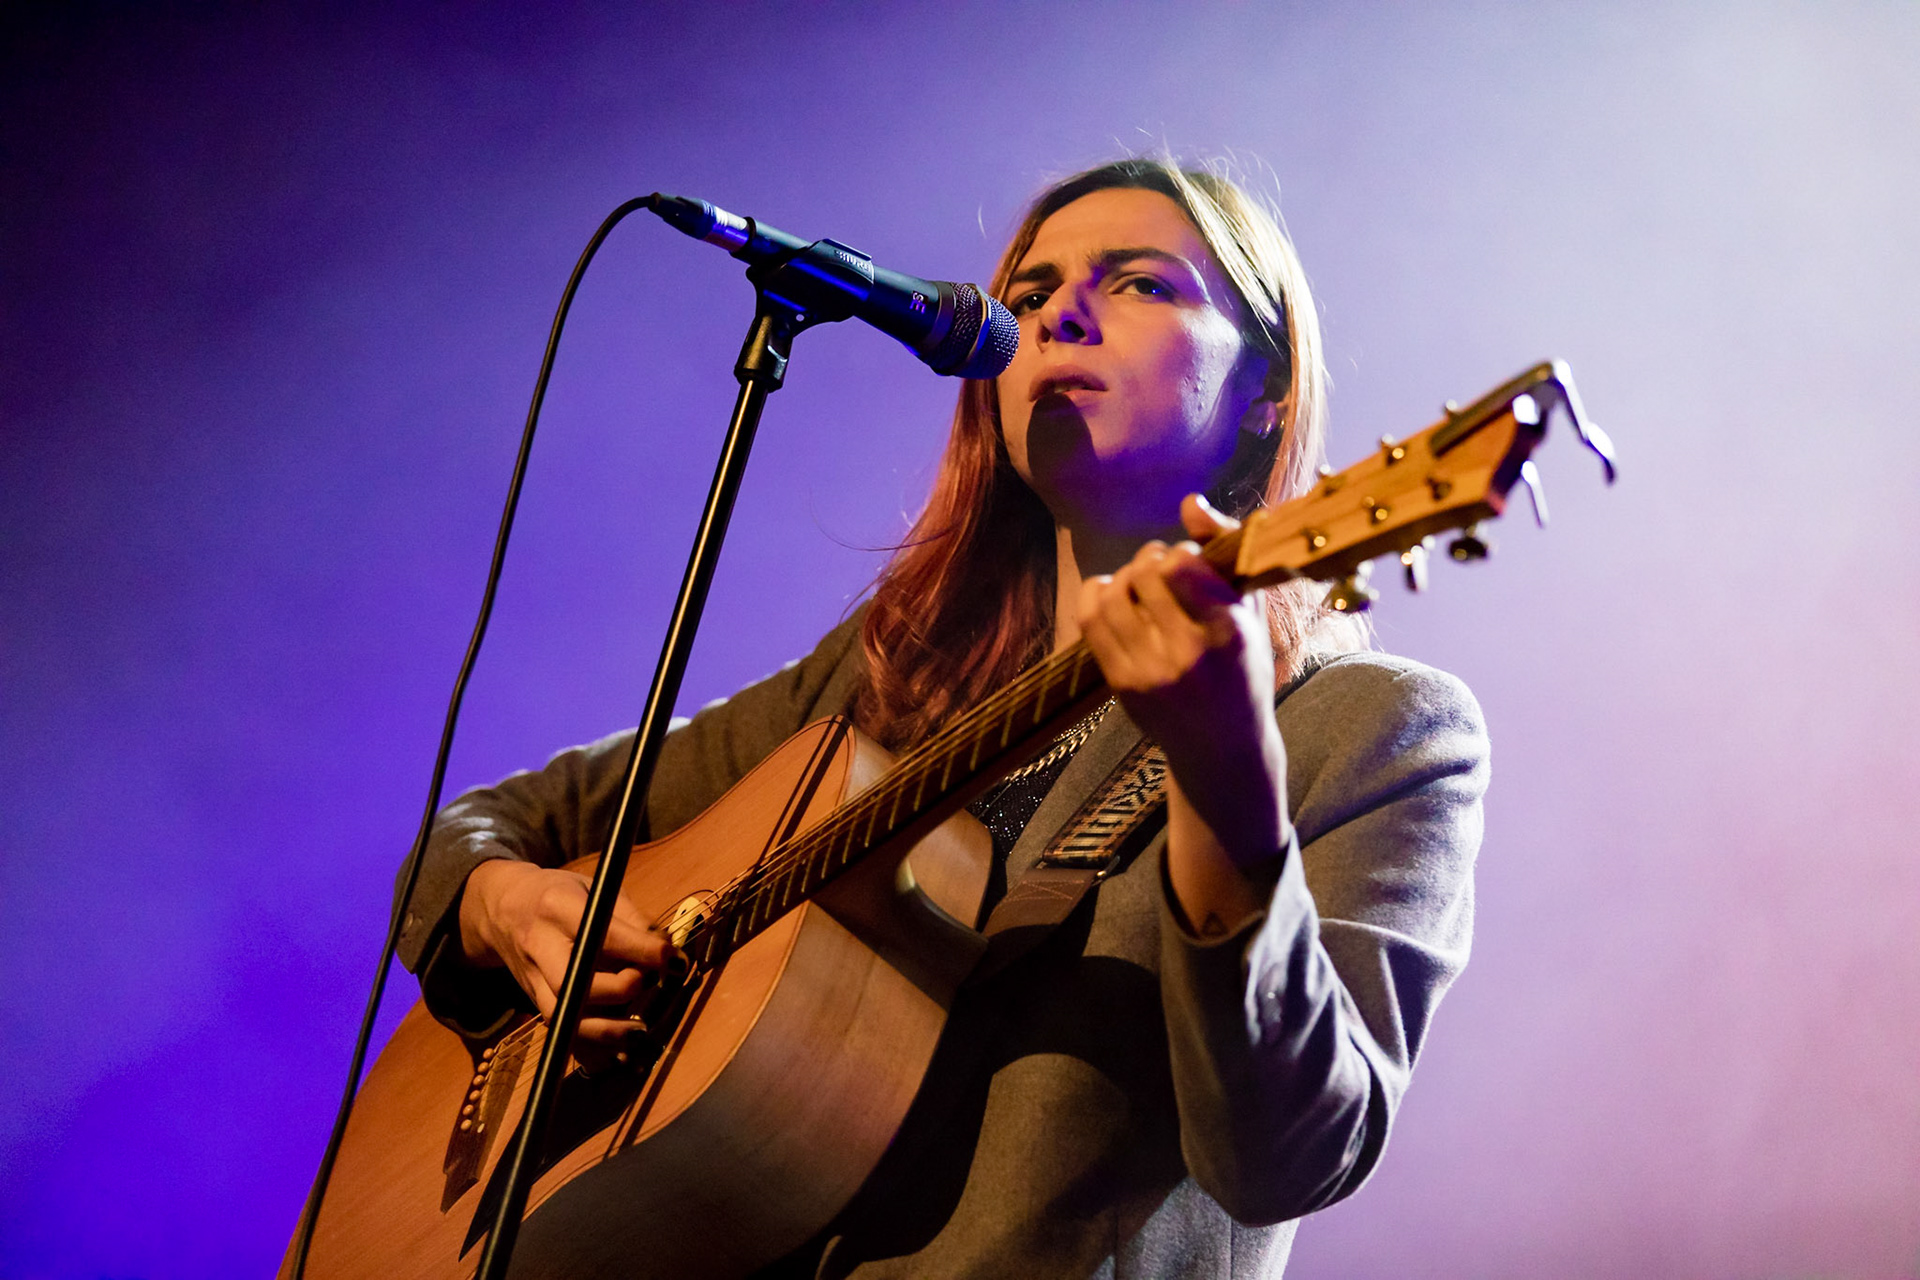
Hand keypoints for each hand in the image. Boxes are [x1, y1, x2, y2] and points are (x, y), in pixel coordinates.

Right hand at [458, 859, 681, 1048]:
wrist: (503, 910)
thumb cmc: (559, 895)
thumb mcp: (594, 889)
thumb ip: (630, 918)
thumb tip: (666, 950)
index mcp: (559, 908)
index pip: (604, 934)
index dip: (643, 950)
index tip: (675, 960)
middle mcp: (541, 946)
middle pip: (574, 980)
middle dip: (618, 989)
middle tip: (646, 983)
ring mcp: (533, 978)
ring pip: (562, 1015)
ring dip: (604, 1030)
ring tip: (638, 1030)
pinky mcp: (533, 1001)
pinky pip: (559, 1031)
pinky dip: (589, 1046)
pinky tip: (617, 1049)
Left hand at [1077, 495, 1291, 931]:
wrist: (1223, 749)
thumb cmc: (1241, 670)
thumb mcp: (1250, 613)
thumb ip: (1225, 553)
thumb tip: (1189, 502)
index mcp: (1229, 633)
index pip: (1180, 566)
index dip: (1178, 554)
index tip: (1187, 565)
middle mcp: (1188, 654)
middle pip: (1144, 574)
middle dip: (1149, 561)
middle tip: (1159, 572)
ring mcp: (1150, 672)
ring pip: (1113, 593)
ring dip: (1123, 577)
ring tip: (1139, 586)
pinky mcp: (1122, 685)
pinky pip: (1090, 620)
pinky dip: (1097, 596)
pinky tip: (1114, 599)